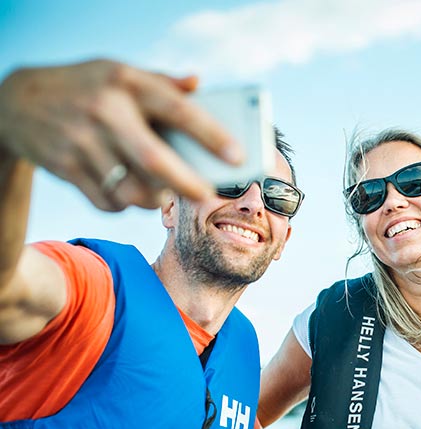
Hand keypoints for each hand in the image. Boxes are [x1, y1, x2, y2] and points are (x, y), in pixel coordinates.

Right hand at [0, 59, 242, 210]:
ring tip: (164, 192)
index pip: (177, 110)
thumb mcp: (120, 72)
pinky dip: (125, 205)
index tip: (238, 156)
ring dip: (154, 198)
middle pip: (154, 159)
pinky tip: (131, 194)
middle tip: (206, 194)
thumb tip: (199, 84)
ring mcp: (82, 141)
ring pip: (130, 188)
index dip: (211, 135)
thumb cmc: (86, 86)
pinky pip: (107, 201)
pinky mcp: (65, 168)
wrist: (17, 101)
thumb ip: (161, 81)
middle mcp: (104, 111)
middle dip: (186, 183)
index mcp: (126, 81)